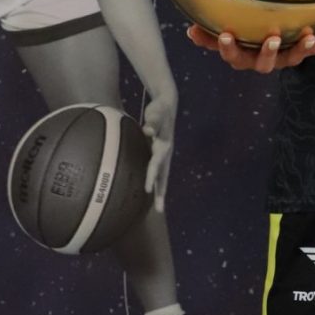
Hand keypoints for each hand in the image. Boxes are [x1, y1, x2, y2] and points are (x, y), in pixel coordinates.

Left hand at [142, 88, 176, 211]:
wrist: (167, 105)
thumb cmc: (160, 109)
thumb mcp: (157, 112)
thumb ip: (153, 121)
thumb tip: (148, 131)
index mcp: (165, 145)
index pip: (157, 164)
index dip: (152, 176)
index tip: (147, 190)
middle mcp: (166, 152)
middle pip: (163, 175)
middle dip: (161, 192)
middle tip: (160, 209)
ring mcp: (164, 154)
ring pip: (162, 175)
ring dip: (161, 190)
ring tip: (160, 207)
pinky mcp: (159, 153)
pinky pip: (158, 171)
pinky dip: (157, 181)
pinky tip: (152, 190)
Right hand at [185, 23, 314, 74]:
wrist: (270, 42)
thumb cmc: (243, 35)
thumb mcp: (226, 36)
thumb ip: (209, 36)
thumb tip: (190, 29)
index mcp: (244, 57)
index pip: (233, 56)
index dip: (228, 48)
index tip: (226, 34)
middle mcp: (265, 61)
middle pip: (265, 63)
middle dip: (268, 52)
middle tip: (271, 38)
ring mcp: (285, 58)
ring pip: (293, 58)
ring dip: (302, 48)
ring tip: (309, 35)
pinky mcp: (303, 51)